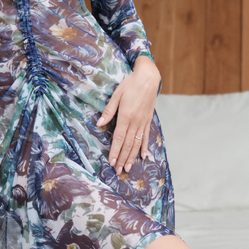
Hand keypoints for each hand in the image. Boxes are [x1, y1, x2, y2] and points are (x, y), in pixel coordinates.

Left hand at [97, 56, 160, 174]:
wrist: (149, 77)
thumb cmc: (130, 84)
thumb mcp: (117, 95)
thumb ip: (109, 111)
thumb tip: (99, 123)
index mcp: (126, 116)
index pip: (119, 138)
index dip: (115, 151)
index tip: (112, 162)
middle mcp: (135, 122)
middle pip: (128, 144)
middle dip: (122, 158)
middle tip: (118, 170)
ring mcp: (143, 122)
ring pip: (137, 143)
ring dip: (132, 156)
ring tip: (128, 167)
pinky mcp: (148, 120)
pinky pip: (146, 136)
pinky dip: (144, 147)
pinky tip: (143, 156)